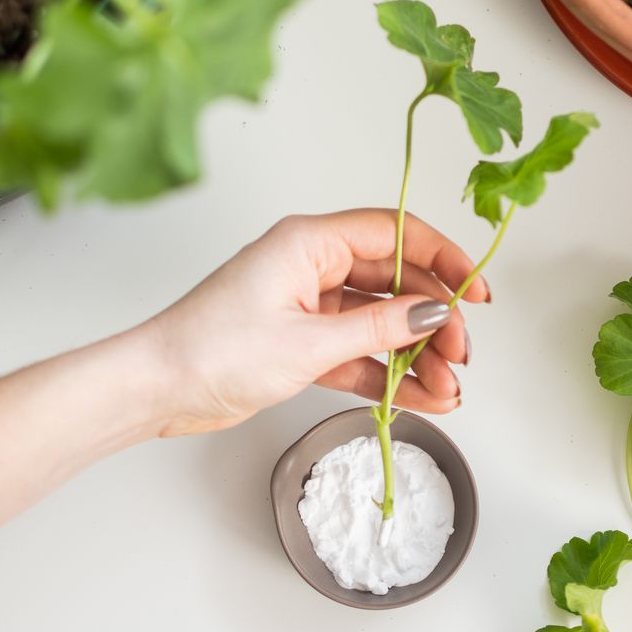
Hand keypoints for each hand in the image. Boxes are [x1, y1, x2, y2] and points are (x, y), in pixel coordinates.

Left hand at [136, 209, 488, 436]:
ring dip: (417, 355)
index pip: (395, 234)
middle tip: (460, 354)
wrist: (156, 388)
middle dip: (434, 318)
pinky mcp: (301, 343)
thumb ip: (379, 327)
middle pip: (395, 281)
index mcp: (309, 242)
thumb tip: (433, 312)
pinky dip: (389, 375)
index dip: (444, 258)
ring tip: (448, 390)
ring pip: (381, 322)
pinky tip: (421, 397)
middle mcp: (311, 266)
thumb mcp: (308, 342)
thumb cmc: (211, 350)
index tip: (475, 291)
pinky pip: (360, 353)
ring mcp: (307, 305)